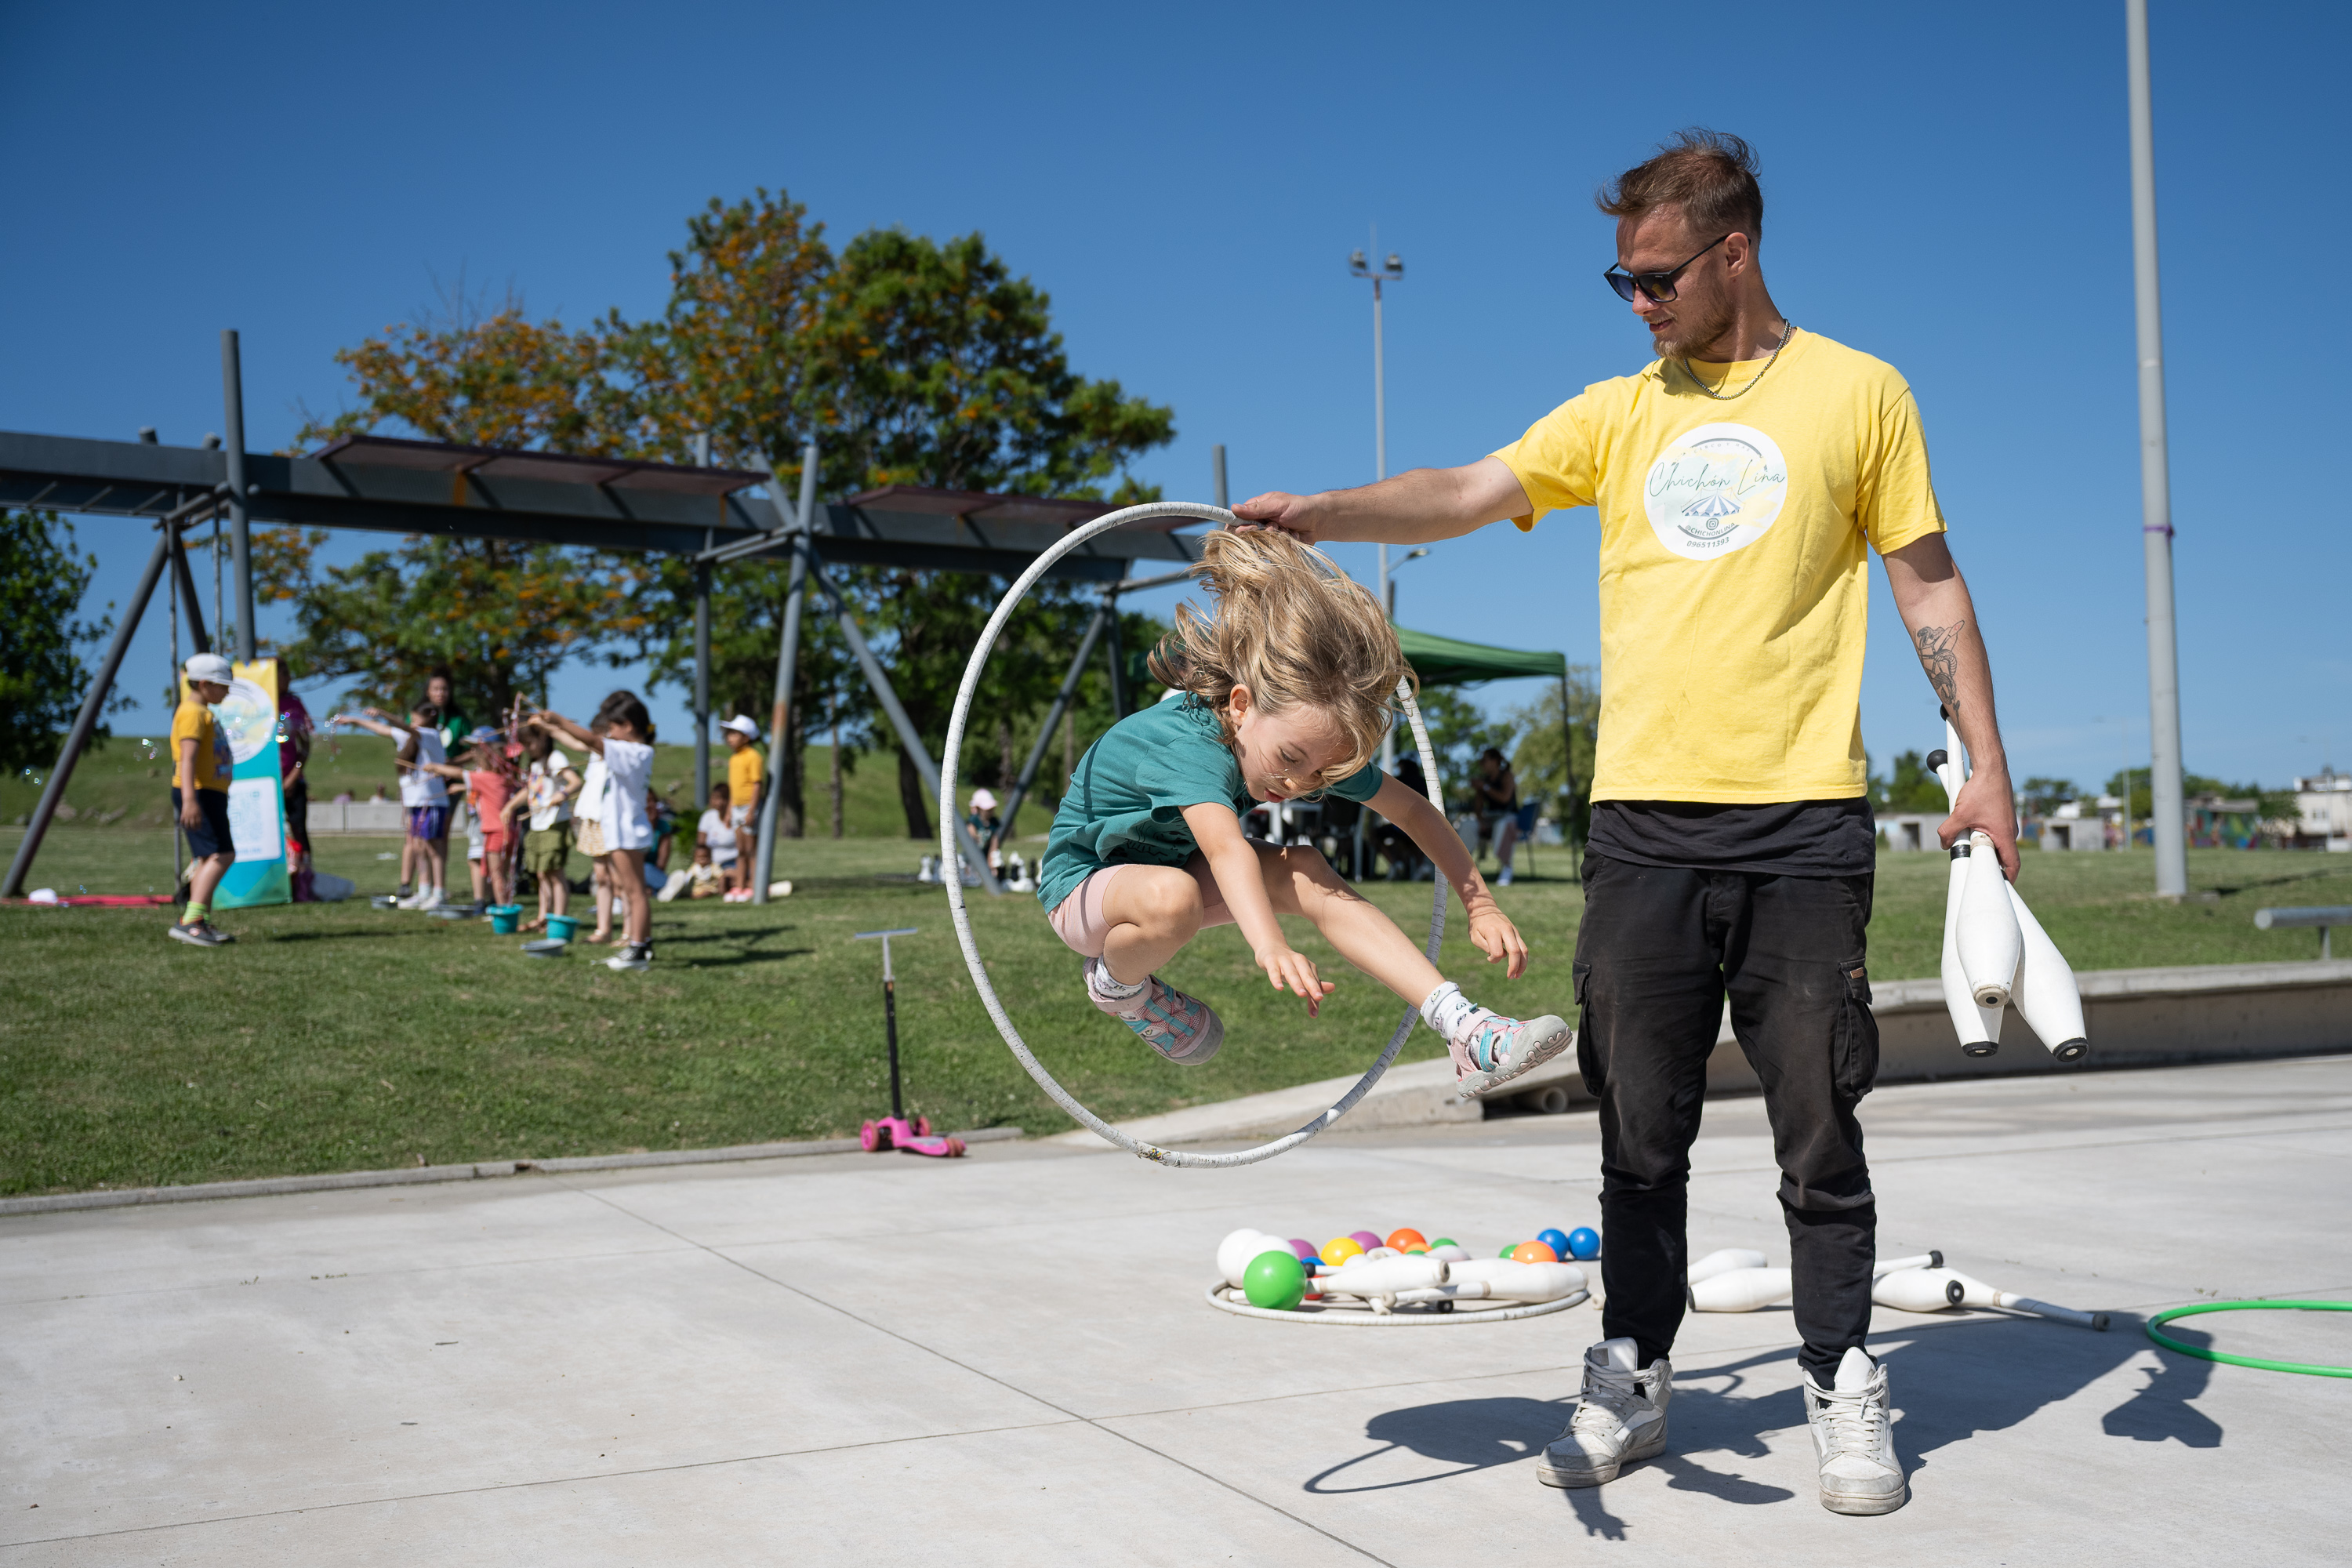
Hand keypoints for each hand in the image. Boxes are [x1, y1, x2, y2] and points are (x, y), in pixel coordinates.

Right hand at [179, 795, 201, 828]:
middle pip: (193, 824)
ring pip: (187, 824)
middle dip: (194, 829)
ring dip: (187, 828)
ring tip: (188, 831)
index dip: (199, 826)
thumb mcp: (200, 811)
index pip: (198, 823)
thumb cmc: (196, 806)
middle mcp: (192, 816)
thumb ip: (200, 816)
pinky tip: (183, 826)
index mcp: (197, 815)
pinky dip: (182, 824)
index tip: (199, 829)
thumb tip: (200, 823)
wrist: (189, 800)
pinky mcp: (183, 814)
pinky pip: (182, 821)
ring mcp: (187, 815)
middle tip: (194, 831)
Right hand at [1230, 491, 1318, 543]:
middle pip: (1248, 535)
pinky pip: (1275, 551)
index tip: (1241, 531)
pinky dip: (1285, 544)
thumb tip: (1233, 508)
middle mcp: (1260, 524)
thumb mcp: (1277, 505)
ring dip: (1277, 537)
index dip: (1236, 527)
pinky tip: (1293, 536)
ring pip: (1262, 544)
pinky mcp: (1278, 547)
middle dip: (1263, 531)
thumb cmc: (1299, 507)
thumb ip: (1257, 509)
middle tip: (1274, 526)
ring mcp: (1269, 537)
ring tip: (1287, 528)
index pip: (1237, 520)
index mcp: (1256, 510)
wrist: (1319, 521)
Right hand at [1256, 944, 1336, 1015]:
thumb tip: (1333, 988)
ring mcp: (1284, 960)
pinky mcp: (1271, 960)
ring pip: (1292, 972)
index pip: (1313, 983)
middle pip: (1307, 975)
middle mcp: (1298, 961)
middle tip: (1319, 998)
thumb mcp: (1302, 974)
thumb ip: (1315, 983)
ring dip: (1297, 983)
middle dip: (1313, 986)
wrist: (1271, 947)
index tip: (1315, 1014)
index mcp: (1307, 965)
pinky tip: (1279, 988)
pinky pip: (1274, 970)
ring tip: (1302, 994)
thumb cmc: (1289, 965)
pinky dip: (1276, 978)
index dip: (1315, 996)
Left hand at [1467, 905, 1528, 979]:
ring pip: (1523, 950)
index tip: (1489, 958)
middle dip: (1514, 966)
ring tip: (1517, 976)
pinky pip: (1523, 948)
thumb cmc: (1477, 925)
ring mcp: (1514, 931)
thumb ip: (1485, 946)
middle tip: (1510, 977)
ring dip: (1522, 965)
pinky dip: (1523, 959)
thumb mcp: (1474, 936)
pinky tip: (1519, 968)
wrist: (1485, 909)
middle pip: (1515, 951)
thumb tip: (1501, 956)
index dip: (1494, 959)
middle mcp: (1506, 930)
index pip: (1498, 951)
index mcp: (1493, 931)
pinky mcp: (1517, 933)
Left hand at [1942, 763, 2020, 880]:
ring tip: (1967, 837)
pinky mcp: (2002, 816)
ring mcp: (2007, 823)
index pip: (2012, 864)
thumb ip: (1949, 832)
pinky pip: (1993, 830)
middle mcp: (2010, 831)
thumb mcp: (1959, 813)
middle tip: (1972, 863)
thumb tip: (1944, 844)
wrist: (1990, 767)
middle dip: (1986, 861)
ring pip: (1994, 841)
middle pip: (2000, 855)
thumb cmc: (1981, 789)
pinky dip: (1982, 832)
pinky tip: (1970, 823)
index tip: (2001, 887)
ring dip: (1981, 844)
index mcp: (2005, 835)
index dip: (2007, 878)